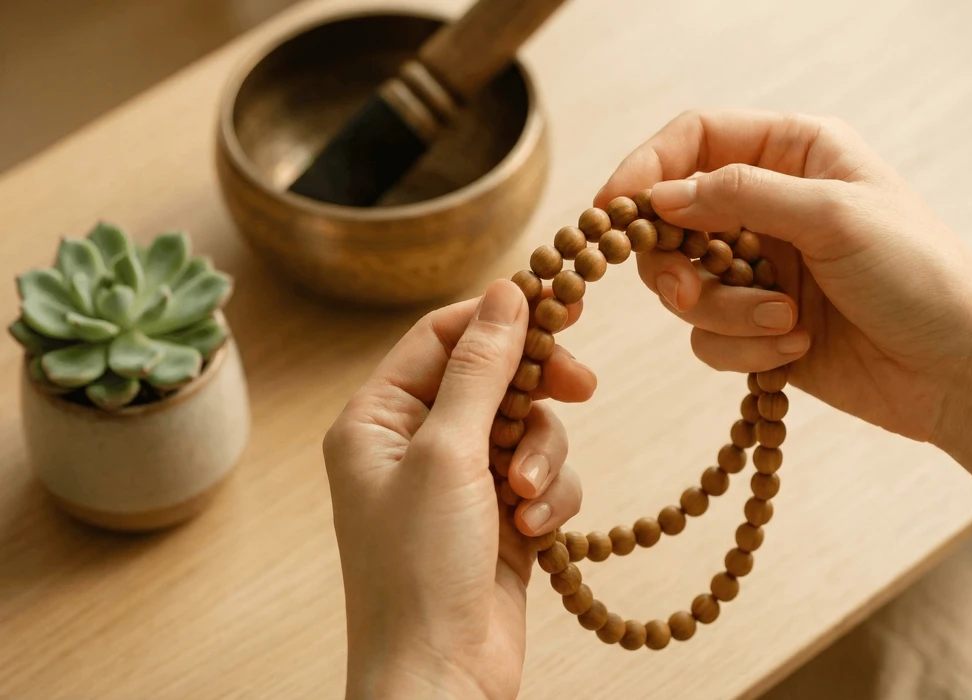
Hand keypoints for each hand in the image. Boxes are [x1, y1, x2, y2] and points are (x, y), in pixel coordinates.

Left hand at [323, 280, 594, 699]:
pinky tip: (537, 531)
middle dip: (537, 391)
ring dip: (542, 456)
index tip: (560, 307)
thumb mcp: (447, 454)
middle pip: (495, 376)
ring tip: (527, 498)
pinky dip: (550, 497)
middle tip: (583, 387)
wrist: (441, 676)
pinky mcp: (501, 517)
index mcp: (377, 418)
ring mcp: (460, 482)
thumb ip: (479, 369)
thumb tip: (505, 292)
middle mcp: (416, 444)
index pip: (442, 336)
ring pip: (528, 426)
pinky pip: (543, 475)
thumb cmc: (419, 568)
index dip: (499, 318)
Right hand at [597, 110, 971, 530]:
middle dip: (676, 262)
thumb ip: (738, 196)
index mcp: (796, 153)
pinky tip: (797, 349)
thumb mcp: (832, 216)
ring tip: (785, 325)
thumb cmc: (920, 275)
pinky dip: (744, 349)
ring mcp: (765, 269)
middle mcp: (773, 205)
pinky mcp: (762, 329)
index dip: (645, 169)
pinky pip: (710, 337)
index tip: (611, 212)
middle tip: (686, 291)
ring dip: (725, 313)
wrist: (963, 370)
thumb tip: (659, 196)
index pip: (694, 138)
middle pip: (673, 219)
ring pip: (686, 285)